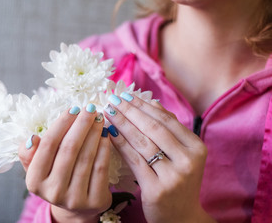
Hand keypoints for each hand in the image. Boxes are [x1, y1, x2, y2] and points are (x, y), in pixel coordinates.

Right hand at [18, 105, 111, 222]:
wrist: (76, 206)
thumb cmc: (55, 178)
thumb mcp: (37, 167)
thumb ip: (29, 153)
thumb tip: (32, 139)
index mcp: (34, 181)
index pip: (48, 145)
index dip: (61, 124)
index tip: (73, 108)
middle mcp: (52, 192)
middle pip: (69, 149)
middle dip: (81, 125)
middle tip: (89, 108)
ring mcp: (75, 199)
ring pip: (86, 157)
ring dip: (94, 133)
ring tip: (98, 118)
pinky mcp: (95, 201)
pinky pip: (101, 168)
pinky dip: (104, 148)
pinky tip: (105, 134)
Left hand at [104, 94, 215, 222]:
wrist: (181, 217)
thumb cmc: (178, 181)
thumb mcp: (182, 154)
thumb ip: (169, 128)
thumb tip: (151, 102)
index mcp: (197, 147)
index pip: (166, 119)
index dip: (143, 105)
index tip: (125, 95)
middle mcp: (188, 160)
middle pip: (153, 128)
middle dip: (130, 111)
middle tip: (112, 99)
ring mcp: (173, 176)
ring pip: (142, 142)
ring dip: (122, 124)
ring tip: (108, 112)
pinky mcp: (156, 189)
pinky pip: (133, 160)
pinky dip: (120, 144)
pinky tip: (109, 133)